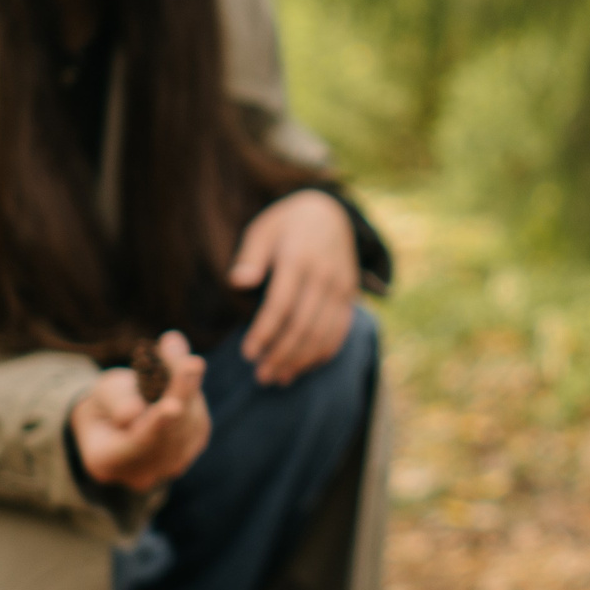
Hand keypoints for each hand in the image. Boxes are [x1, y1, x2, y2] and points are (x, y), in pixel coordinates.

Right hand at [71, 330, 209, 489]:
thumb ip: (118, 398)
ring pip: (190, 426)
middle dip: (182, 395)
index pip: (135, 444)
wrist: (117, 419)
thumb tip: (135, 412)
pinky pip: (199, 421)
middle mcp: (141, 474)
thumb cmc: (105, 403)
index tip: (172, 406)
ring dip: (190, 389)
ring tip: (185, 360)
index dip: (156, 425)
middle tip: (191, 363)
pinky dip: (194, 395)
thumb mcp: (102, 391)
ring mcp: (168, 468)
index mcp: (105, 462)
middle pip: (170, 434)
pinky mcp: (192, 451)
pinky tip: (187, 373)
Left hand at [228, 188, 358, 386]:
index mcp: (298, 258)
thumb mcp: (263, 230)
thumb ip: (250, 257)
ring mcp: (341, 286)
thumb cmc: (285, 224)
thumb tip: (238, 282)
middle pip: (303, 325)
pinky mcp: (350, 295)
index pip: (281, 305)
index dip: (265, 332)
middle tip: (261, 376)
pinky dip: (323, 352)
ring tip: (278, 377)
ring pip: (323, 333)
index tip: (247, 354)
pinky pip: (339, 330)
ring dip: (300, 360)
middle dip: (281, 354)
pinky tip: (303, 366)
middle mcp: (324, 275)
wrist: (330, 211)